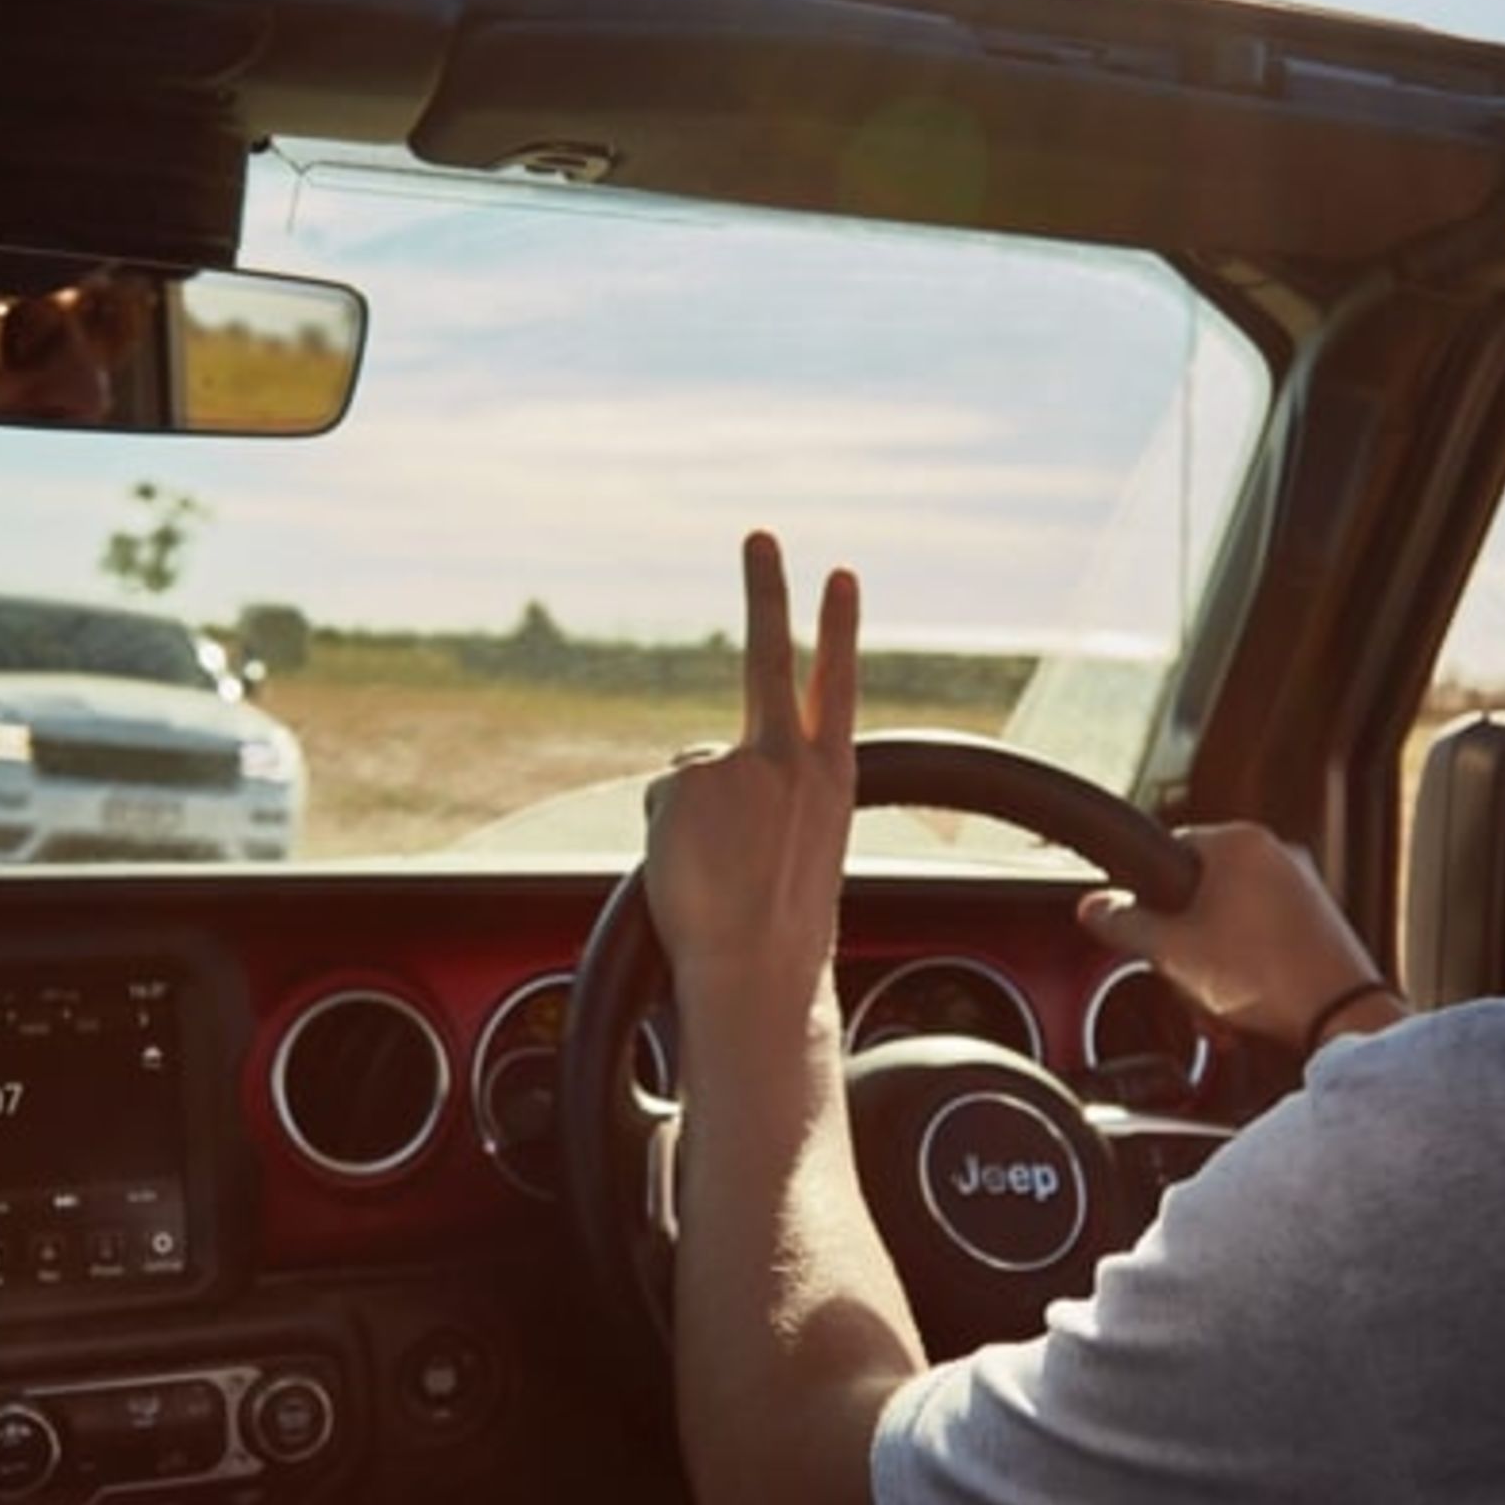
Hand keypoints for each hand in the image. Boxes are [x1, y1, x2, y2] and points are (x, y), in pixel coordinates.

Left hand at [643, 532, 856, 1023]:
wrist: (756, 969)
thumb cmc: (776, 928)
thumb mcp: (795, 847)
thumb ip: (763, 788)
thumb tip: (702, 770)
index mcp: (832, 778)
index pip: (836, 686)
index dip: (837, 627)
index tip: (840, 574)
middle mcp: (789, 759)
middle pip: (771, 657)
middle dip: (767, 590)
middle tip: (759, 535)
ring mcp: (736, 764)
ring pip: (695, 775)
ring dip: (694, 825)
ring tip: (718, 874)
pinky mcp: (686, 778)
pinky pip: (664, 802)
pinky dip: (667, 838)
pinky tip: (690, 870)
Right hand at [1078, 821, 1393, 1052]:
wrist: (1338, 1019)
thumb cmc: (1265, 977)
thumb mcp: (1171, 952)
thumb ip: (1123, 923)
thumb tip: (1094, 907)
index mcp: (1240, 841)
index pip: (1166, 852)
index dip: (1145, 898)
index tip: (1142, 931)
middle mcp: (1277, 853)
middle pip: (1198, 893)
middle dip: (1183, 945)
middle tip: (1182, 976)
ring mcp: (1303, 888)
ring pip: (1229, 922)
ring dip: (1211, 966)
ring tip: (1214, 1003)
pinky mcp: (1319, 924)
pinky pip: (1262, 939)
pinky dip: (1245, 970)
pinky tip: (1240, 1008)